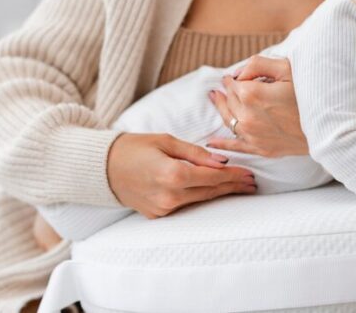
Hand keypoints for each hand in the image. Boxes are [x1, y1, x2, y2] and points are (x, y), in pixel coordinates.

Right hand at [106, 132, 256, 218]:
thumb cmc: (134, 147)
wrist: (103, 168)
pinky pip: (185, 205)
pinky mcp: (158, 215)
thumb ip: (195, 152)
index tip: (249, 173)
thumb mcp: (166, 141)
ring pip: (200, 200)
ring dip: (220, 193)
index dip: (233, 175)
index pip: (212, 177)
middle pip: (210, 191)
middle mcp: (169, 196)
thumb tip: (221, 160)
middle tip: (252, 182)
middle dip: (232, 186)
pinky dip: (200, 197)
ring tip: (239, 187)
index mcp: (172, 175)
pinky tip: (214, 192)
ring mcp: (163, 209)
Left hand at [206, 55, 308, 157]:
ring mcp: (252, 134)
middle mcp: (247, 116)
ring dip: (220, 108)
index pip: (233, 83)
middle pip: (229, 101)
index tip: (234, 76)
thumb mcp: (286, 69)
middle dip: (227, 92)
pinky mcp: (260, 148)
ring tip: (215, 99)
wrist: (328, 126)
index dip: (233, 78)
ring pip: (227, 119)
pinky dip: (221, 144)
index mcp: (251, 94)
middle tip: (224, 86)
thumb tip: (238, 73)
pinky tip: (210, 143)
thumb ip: (258, 64)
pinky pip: (234, 146)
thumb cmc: (309, 94)